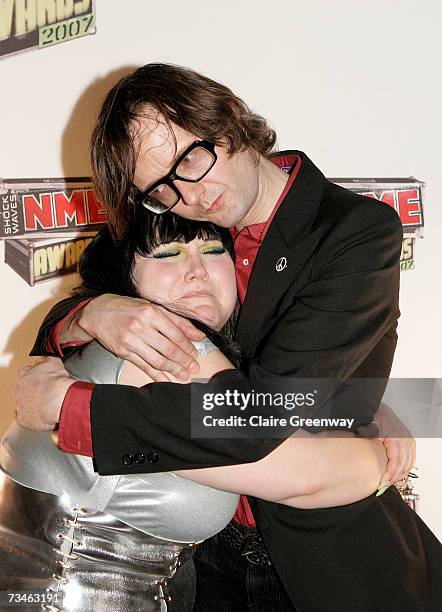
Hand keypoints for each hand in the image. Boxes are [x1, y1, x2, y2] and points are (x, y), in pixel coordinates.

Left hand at [14, 357, 74, 430]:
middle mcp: (18, 390)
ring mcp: (19, 405)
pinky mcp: (23, 419)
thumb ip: (47, 359)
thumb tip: (46, 358)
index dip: (37, 376)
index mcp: (23, 375)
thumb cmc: (56, 384)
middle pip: (23, 389)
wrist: (59, 402)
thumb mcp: (54, 362)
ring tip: (46, 404)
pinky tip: (40, 415)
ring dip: (32, 403)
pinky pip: (24, 419)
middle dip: (34, 390)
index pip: (26, 373)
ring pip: (23, 403)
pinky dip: (31, 417)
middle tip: (47, 391)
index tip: (44, 379)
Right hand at [77, 294, 204, 381]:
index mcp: (151, 313)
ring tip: (184, 375)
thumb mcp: (152, 307)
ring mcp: (131, 341)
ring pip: (157, 360)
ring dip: (174, 369)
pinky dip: (156, 375)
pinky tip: (166, 380)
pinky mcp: (123, 352)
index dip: (188, 346)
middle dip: (184, 360)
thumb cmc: (127, 308)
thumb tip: (198, 334)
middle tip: (194, 367)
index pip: (176, 334)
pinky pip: (143, 366)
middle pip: (168, 349)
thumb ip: (177, 321)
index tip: (196, 352)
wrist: (97, 312)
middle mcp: (141, 327)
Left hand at [357, 402, 415, 485]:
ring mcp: (409, 443)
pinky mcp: (408, 444)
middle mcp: (407, 441)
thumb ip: (367, 437)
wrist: (379, 409)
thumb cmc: (375, 416)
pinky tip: (393, 475)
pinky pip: (409, 461)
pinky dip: (402, 470)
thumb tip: (360, 446)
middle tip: (383, 487)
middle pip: (404, 466)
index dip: (390, 474)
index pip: (397, 462)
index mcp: (398, 438)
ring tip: (387, 483)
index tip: (382, 483)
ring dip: (398, 476)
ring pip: (408, 465)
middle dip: (394, 478)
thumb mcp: (369, 427)